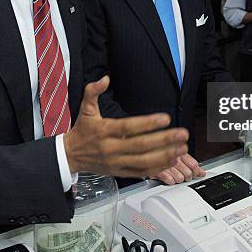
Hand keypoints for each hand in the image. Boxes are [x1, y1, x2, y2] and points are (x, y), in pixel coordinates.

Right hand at [64, 77, 188, 177]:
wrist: (70, 155)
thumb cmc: (82, 131)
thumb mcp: (85, 108)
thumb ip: (93, 91)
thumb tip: (105, 78)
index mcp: (104, 130)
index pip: (128, 127)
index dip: (148, 123)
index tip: (165, 118)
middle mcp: (111, 148)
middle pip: (141, 145)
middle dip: (164, 140)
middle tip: (181, 134)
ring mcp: (116, 162)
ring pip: (144, 161)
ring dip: (165, 156)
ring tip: (181, 148)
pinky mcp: (120, 172)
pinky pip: (141, 172)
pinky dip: (158, 168)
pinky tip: (171, 160)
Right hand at [151, 153, 205, 184]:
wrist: (145, 150)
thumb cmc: (164, 153)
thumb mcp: (179, 155)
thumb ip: (191, 164)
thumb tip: (202, 172)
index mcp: (180, 151)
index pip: (194, 165)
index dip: (195, 171)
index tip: (193, 173)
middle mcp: (172, 156)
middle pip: (188, 173)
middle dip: (187, 177)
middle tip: (183, 175)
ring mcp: (164, 163)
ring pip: (179, 178)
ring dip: (178, 179)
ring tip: (174, 176)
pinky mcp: (155, 170)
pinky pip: (168, 180)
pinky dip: (170, 180)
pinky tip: (168, 177)